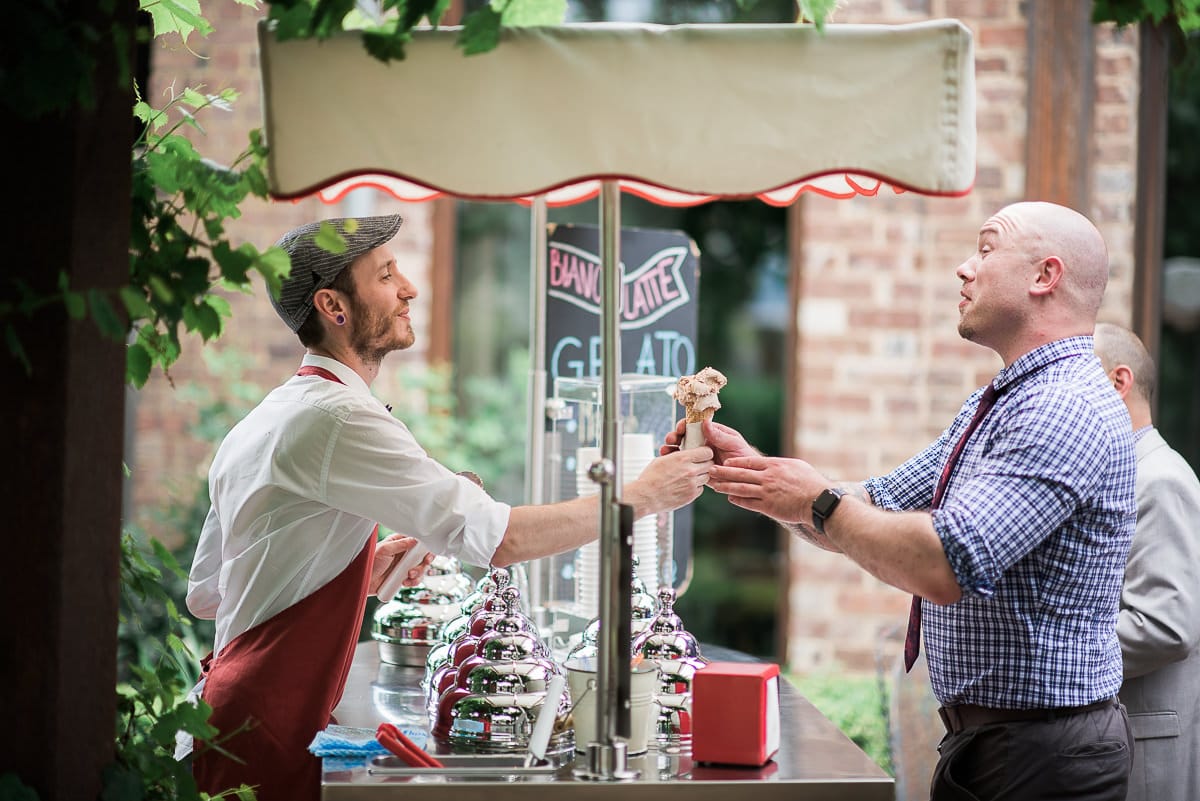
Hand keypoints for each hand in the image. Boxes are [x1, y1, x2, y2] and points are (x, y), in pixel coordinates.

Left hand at [371, 534, 434, 594]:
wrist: (362, 582)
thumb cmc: (368, 563)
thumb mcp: (384, 550)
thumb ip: (400, 544)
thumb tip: (415, 539)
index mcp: (399, 542)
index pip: (417, 541)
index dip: (425, 546)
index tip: (427, 553)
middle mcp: (403, 553)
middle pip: (422, 555)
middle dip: (423, 562)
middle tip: (422, 565)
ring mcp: (404, 566)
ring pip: (421, 568)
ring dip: (418, 573)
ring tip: (409, 576)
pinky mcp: (403, 577)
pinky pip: (415, 579)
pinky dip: (413, 582)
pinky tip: (405, 582)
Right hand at [628, 446, 713, 514]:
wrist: (646, 496)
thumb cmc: (651, 477)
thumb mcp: (663, 459)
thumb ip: (678, 456)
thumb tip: (686, 454)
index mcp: (682, 458)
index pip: (706, 452)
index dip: (704, 453)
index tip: (701, 454)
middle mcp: (690, 471)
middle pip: (709, 464)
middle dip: (704, 464)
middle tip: (697, 465)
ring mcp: (692, 484)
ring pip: (706, 477)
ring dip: (700, 476)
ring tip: (689, 476)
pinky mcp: (691, 495)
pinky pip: (700, 489)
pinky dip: (695, 487)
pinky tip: (685, 486)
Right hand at [661, 419, 756, 464]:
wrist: (746, 479)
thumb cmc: (744, 458)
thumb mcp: (733, 444)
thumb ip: (720, 435)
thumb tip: (705, 422)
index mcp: (712, 434)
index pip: (695, 426)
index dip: (686, 425)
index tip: (680, 428)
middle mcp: (703, 445)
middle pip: (684, 438)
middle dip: (675, 437)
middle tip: (670, 440)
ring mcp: (699, 458)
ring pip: (681, 451)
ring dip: (671, 450)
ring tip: (664, 451)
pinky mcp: (697, 470)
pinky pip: (684, 466)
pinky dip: (674, 464)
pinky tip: (667, 463)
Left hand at [707, 454, 828, 524]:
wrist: (818, 501)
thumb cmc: (811, 482)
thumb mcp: (796, 466)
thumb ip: (780, 465)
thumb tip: (772, 464)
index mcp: (774, 465)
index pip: (749, 462)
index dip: (735, 462)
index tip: (725, 462)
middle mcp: (767, 477)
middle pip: (740, 474)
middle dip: (724, 472)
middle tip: (710, 470)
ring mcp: (766, 492)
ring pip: (740, 488)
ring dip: (726, 486)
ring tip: (714, 485)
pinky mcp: (768, 506)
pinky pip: (748, 502)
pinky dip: (738, 500)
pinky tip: (729, 498)